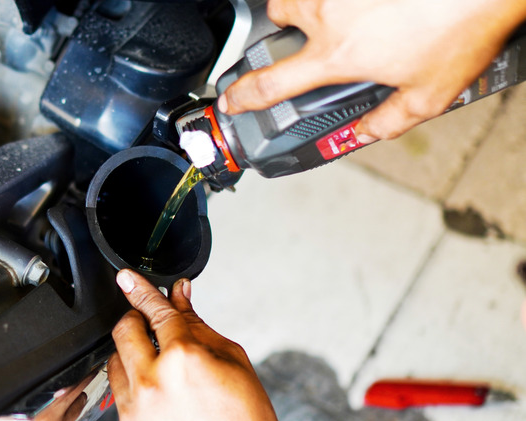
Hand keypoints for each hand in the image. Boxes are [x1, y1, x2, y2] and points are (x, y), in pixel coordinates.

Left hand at [108, 269, 281, 420]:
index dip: (140, 289)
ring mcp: (136, 411)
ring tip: (163, 369)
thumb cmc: (244, 419)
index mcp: (182, 358)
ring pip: (115, 363)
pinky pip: (120, 396)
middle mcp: (152, 383)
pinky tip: (161, 395)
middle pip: (123, 331)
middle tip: (152, 325)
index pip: (154, 311)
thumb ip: (195, 324)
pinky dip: (136, 388)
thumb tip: (178, 294)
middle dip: (136, 321)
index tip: (127, 278)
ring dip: (133, 356)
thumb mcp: (230, 359)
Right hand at [218, 0, 525, 142]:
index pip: (271, 83)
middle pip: (277, 17)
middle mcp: (328, 13)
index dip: (243, 96)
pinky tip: (364, 3)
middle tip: (310, 34)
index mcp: (337, 54)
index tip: (231, 98)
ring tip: (339, 10)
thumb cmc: (462, 24)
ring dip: (309, 3)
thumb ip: (387, 122)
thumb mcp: (430, 94)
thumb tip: (364, 135)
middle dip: (285, 27)